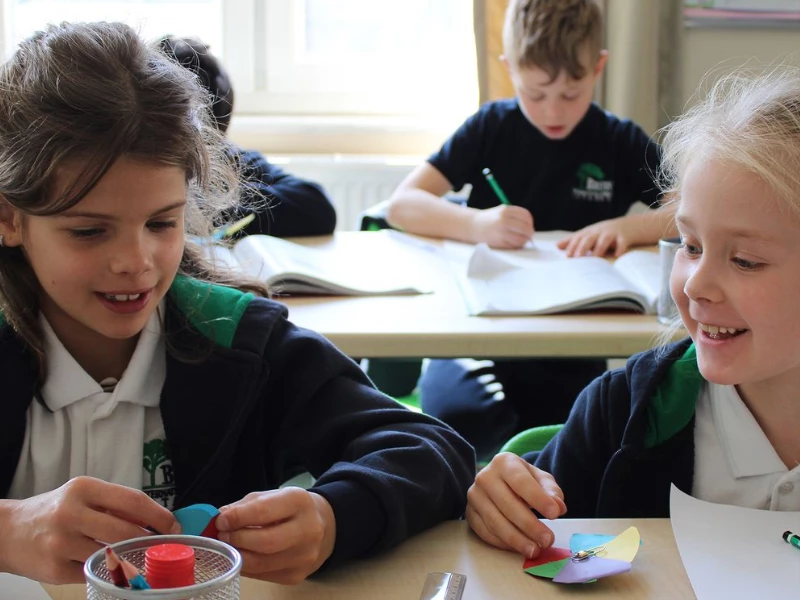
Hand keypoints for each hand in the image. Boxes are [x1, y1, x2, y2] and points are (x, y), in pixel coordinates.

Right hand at [0, 476, 179, 583]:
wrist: (8, 531)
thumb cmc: (55, 510)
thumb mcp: (84, 496)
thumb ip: (117, 506)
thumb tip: (157, 520)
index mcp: (84, 488)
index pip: (133, 501)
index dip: (160, 516)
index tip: (174, 526)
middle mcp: (71, 513)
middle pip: (126, 531)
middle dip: (150, 541)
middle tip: (162, 546)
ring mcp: (61, 543)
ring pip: (112, 554)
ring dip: (130, 557)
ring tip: (137, 555)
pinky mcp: (55, 569)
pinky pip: (94, 572)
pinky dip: (107, 570)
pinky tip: (109, 565)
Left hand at [216, 487, 335, 583]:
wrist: (324, 526)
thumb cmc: (290, 509)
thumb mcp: (271, 496)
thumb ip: (245, 506)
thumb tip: (220, 519)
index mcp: (299, 501)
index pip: (263, 511)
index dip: (237, 518)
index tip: (221, 521)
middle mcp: (308, 529)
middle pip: (265, 542)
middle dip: (237, 539)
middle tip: (222, 536)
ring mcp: (304, 556)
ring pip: (261, 563)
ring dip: (237, 556)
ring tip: (228, 546)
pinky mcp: (296, 576)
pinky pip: (262, 575)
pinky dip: (246, 567)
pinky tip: (242, 556)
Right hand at [466, 453, 565, 558]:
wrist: (498, 481)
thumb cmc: (523, 480)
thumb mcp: (540, 479)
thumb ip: (551, 491)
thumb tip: (558, 507)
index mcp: (504, 462)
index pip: (521, 482)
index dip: (538, 499)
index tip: (555, 514)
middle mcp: (485, 477)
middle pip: (507, 505)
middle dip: (530, 525)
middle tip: (547, 540)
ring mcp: (474, 496)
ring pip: (495, 522)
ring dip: (517, 539)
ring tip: (535, 550)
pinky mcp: (469, 514)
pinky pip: (485, 533)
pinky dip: (503, 543)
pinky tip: (518, 548)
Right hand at [470, 205, 533, 248]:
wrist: (473, 226)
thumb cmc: (490, 219)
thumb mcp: (502, 211)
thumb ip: (515, 216)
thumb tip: (530, 227)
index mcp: (505, 210)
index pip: (526, 216)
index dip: (530, 222)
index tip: (530, 225)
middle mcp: (503, 220)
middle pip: (525, 228)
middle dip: (530, 233)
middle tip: (529, 235)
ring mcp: (501, 231)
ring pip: (521, 238)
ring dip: (525, 241)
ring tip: (523, 240)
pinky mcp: (499, 242)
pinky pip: (514, 245)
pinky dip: (518, 245)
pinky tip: (515, 243)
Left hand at [557, 216, 641, 257]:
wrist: (633, 225)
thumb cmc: (608, 232)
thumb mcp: (591, 234)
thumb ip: (575, 240)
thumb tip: (557, 246)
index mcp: (591, 232)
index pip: (579, 237)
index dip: (573, 246)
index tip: (567, 256)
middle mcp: (600, 231)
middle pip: (589, 237)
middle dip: (582, 247)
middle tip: (576, 257)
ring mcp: (613, 233)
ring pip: (604, 239)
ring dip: (599, 248)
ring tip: (594, 257)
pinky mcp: (626, 237)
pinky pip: (623, 242)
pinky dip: (620, 248)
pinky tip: (617, 255)